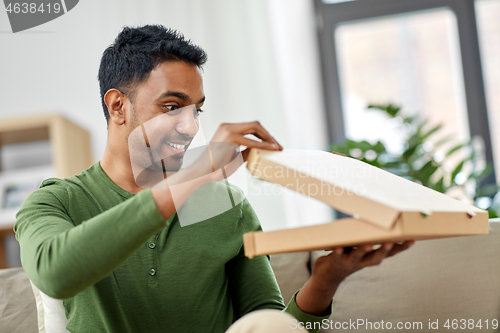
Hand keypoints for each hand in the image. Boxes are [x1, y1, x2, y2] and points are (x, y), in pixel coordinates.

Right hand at [192, 121, 282, 181]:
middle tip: (279, 146)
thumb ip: (247, 151)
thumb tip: (261, 149)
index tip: (275, 145)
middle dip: (269, 135)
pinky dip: (262, 144)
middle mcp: (228, 126)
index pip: (251, 127)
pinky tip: (270, 149)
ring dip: (268, 137)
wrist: (201, 173)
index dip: (265, 135)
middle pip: (256, 125)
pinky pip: (251, 140)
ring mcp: (228, 130)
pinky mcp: (229, 137)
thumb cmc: (216, 168)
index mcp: (228, 129)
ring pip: (255, 127)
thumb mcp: (235, 157)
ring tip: (277, 147)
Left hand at [296, 241, 413, 314]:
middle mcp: (361, 263)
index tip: (412, 240)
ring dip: (363, 251)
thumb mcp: (357, 250)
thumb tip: (374, 220)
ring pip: (357, 257)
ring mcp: (348, 263)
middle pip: (375, 258)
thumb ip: (365, 239)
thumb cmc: (345, 258)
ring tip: (368, 245)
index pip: (388, 254)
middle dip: (384, 250)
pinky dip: (337, 253)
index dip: (400, 248)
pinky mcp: (334, 262)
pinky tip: (337, 247)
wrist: (327, 277)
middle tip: (391, 242)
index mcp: (369, 258)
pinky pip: (336, 257)